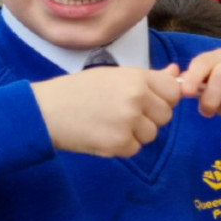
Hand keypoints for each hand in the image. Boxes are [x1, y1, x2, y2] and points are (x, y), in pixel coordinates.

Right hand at [34, 64, 181, 157]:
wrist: (44, 111)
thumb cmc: (77, 90)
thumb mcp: (113, 75)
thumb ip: (148, 77)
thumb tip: (176, 72)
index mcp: (136, 78)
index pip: (174, 91)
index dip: (163, 98)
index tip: (149, 100)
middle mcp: (136, 98)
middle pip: (165, 115)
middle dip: (149, 117)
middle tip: (123, 113)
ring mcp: (128, 122)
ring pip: (151, 134)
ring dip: (136, 132)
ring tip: (110, 122)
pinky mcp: (118, 143)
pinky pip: (135, 148)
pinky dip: (122, 146)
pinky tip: (103, 134)